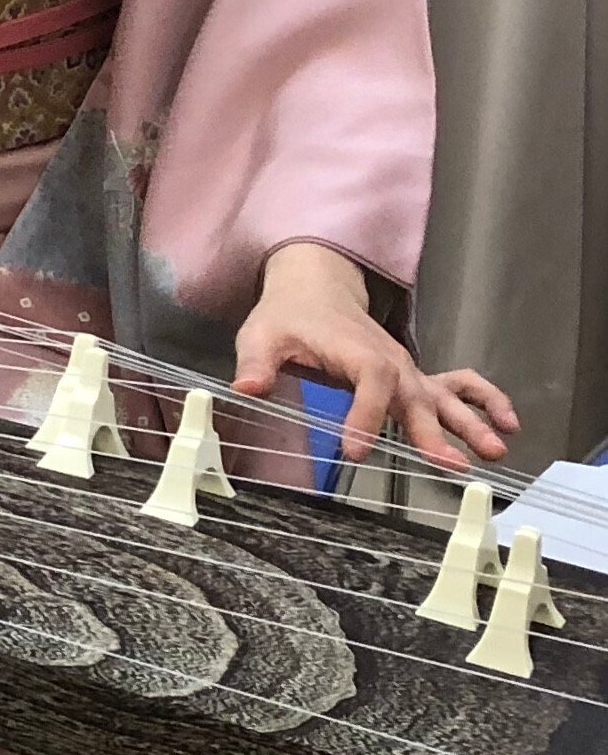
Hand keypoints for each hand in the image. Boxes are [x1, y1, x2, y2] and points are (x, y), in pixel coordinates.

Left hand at [234, 242, 516, 472]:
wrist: (315, 289)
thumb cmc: (287, 316)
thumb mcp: (262, 336)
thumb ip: (257, 363)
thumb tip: (248, 387)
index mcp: (355, 352)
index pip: (368, 383)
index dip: (365, 415)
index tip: (356, 449)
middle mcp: (389, 362)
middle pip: (414, 397)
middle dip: (430, 431)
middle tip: (449, 465)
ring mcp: (407, 370)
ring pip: (443, 397)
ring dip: (470, 422)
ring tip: (493, 451)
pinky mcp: (413, 377)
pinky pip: (458, 386)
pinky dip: (486, 400)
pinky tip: (507, 422)